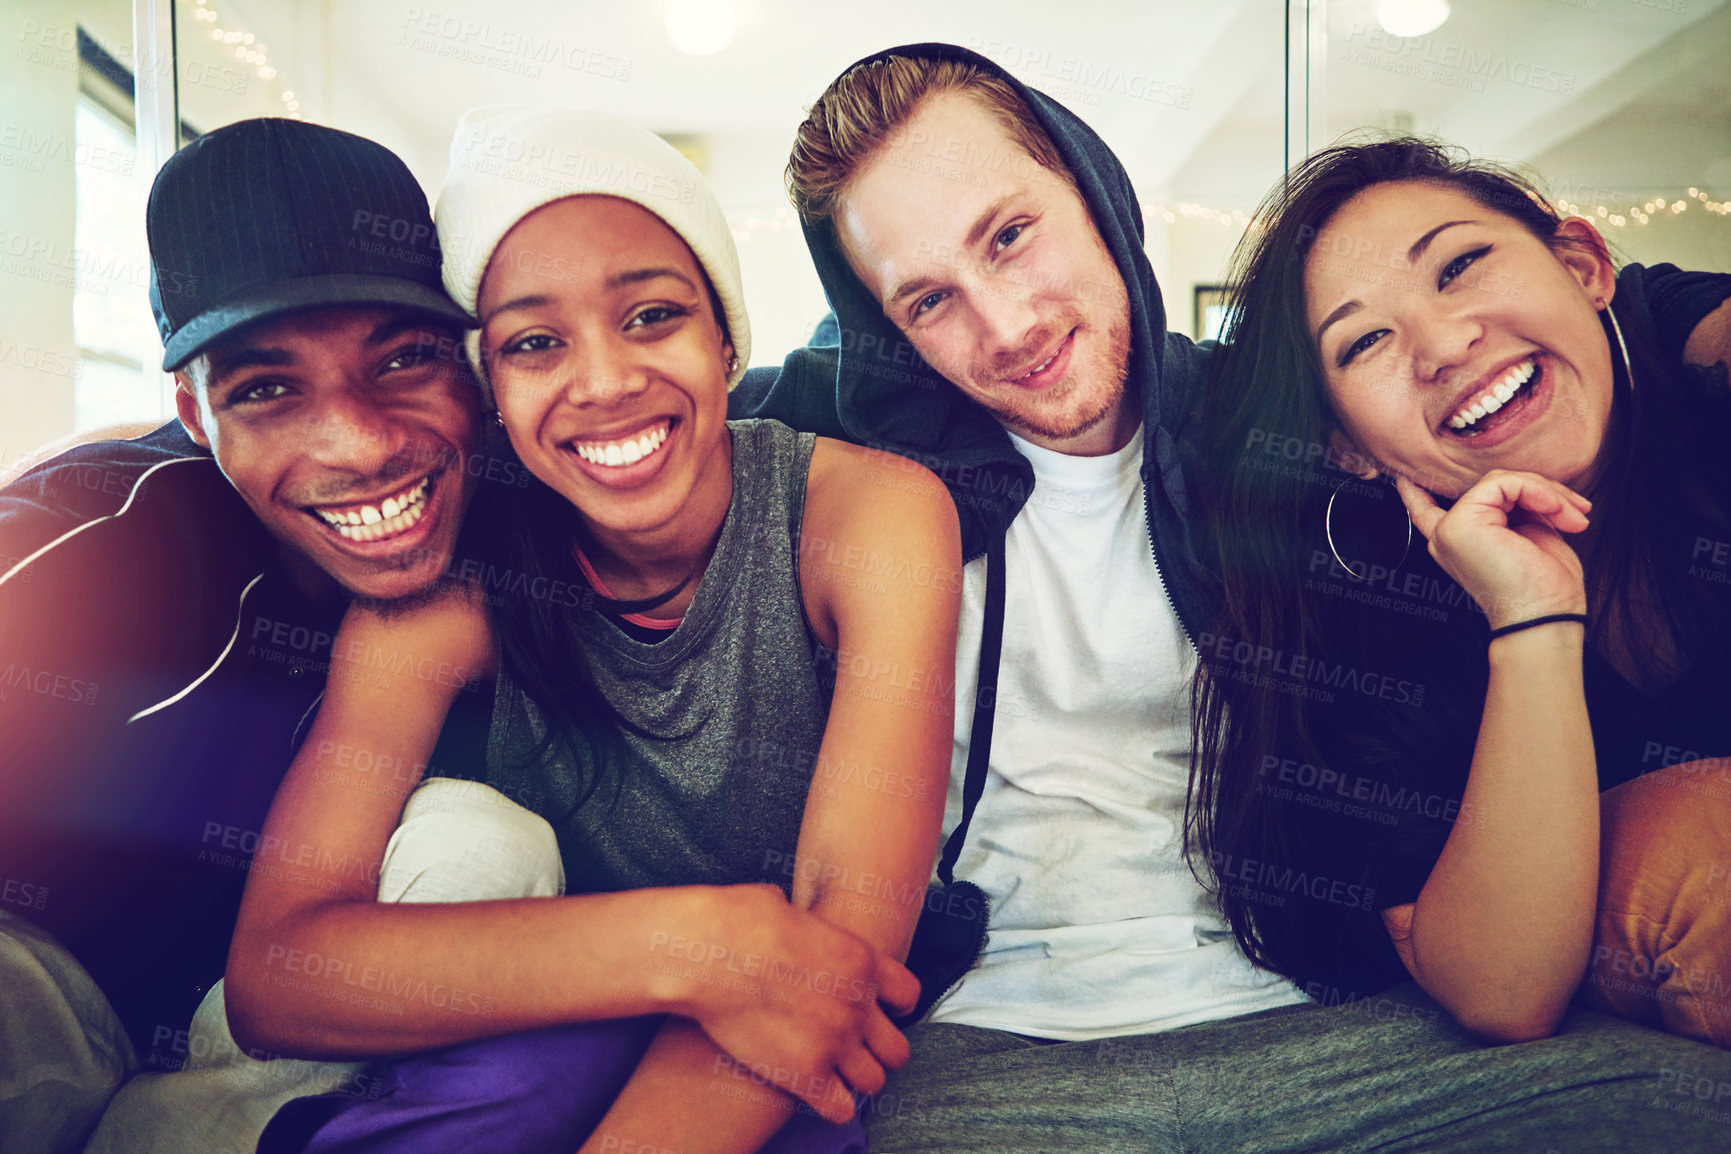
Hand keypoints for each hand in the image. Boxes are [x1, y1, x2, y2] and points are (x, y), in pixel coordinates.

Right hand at [663, 884, 918, 1122]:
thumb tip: (782, 910)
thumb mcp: (789, 909)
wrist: (711, 952)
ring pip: (874, 1083)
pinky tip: (812, 1094)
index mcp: (861, 960)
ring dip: (854, 1081)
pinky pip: (841, 1110)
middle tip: (853, 1051)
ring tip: (831, 1075)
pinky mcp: (806, 1074)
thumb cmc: (737, 920)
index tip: (876, 1012)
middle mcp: (858, 1005)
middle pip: (897, 1050)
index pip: (908, 995)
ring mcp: (836, 1042)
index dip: (894, 1007)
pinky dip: (831, 1107)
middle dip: (878, 1053)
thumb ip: (804, 927)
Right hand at [1395, 470, 1588, 629]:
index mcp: (1460, 542)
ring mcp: (1451, 528)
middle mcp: (1448, 535)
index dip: (1415, 492)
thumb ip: (1518, 507)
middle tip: (1575, 512)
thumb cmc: (1545, 587)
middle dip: (1540, 489)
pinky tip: (1555, 511)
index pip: (1425, 510)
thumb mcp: (1530, 535)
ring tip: (1573, 517)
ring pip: (1501, 480)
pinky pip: (1504, 482)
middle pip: (1492, 486)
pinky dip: (1538, 491)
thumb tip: (1527, 484)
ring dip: (1548, 493)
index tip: (1404, 478)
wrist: (1545, 614)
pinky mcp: (1463, 522)